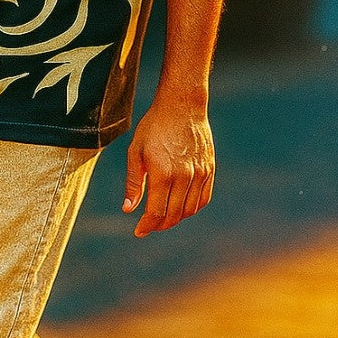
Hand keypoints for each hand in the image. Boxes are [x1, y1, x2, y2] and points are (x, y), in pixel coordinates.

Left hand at [122, 95, 214, 236]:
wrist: (182, 106)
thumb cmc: (154, 127)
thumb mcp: (136, 152)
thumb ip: (133, 182)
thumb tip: (128, 209)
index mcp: (163, 173)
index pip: (156, 212)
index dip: (147, 225)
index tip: (139, 231)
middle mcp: (184, 176)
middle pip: (174, 215)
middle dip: (159, 225)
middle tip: (149, 226)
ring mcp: (199, 173)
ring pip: (189, 210)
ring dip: (175, 219)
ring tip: (162, 217)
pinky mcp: (209, 169)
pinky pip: (203, 199)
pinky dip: (192, 208)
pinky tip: (180, 207)